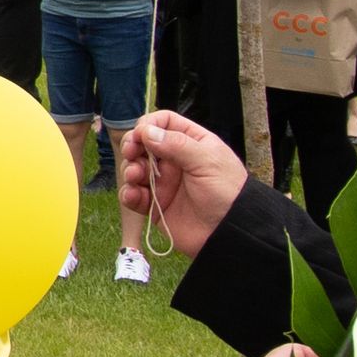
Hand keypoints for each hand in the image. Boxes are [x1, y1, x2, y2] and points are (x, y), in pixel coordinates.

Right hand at [116, 110, 247, 260]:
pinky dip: (128, 193)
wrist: (228, 233)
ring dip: (129, 170)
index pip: (164, 123)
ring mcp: (164, 183)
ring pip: (134, 168)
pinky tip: (133, 195)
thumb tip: (146, 132)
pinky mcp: (155, 205)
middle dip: (132, 147)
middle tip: (131, 154)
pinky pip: (133, 195)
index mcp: (191, 143)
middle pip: (143, 144)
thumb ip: (177, 144)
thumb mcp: (207, 162)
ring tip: (135, 177)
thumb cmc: (226, 193)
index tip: (141, 135)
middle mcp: (175, 160)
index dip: (149, 125)